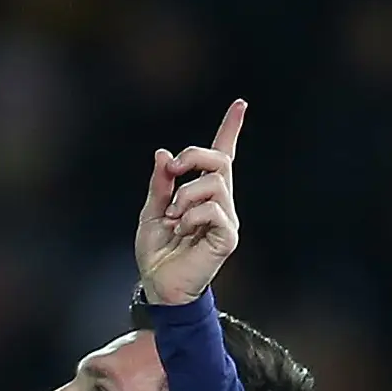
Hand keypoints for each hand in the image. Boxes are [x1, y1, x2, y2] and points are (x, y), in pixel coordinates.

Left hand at [137, 99, 246, 307]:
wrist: (159, 285)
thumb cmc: (157, 254)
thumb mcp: (151, 210)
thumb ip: (159, 183)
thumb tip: (164, 155)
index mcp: (204, 195)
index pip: (222, 157)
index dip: (230, 129)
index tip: (240, 105)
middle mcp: (221, 205)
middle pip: (219, 160)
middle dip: (192, 156)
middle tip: (171, 172)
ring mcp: (226, 221)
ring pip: (214, 183)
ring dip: (185, 194)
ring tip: (174, 216)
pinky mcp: (227, 238)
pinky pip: (214, 209)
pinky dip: (192, 214)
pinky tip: (183, 229)